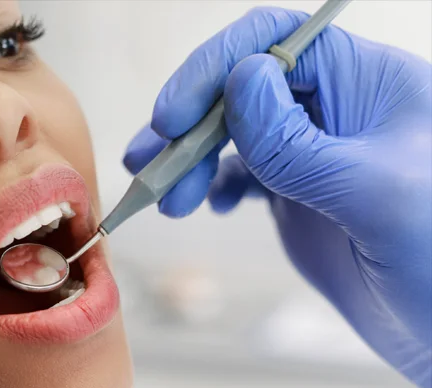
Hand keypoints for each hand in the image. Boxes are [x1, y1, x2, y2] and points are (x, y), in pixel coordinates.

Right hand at [123, 7, 431, 387]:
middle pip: (242, 85)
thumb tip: (240, 79)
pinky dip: (213, 185)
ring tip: (165, 198)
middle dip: (190, 123)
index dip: (216, 67)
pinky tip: (211, 206)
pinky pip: (243, 172)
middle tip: (151, 167)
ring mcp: (316, 153)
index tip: (172, 117)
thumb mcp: (375, 199)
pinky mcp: (301, 193)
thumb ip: (300, 144)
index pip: (277, 42)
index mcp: (368, 86)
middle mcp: (337, 110)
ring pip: (234, 130)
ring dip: (189, 158)